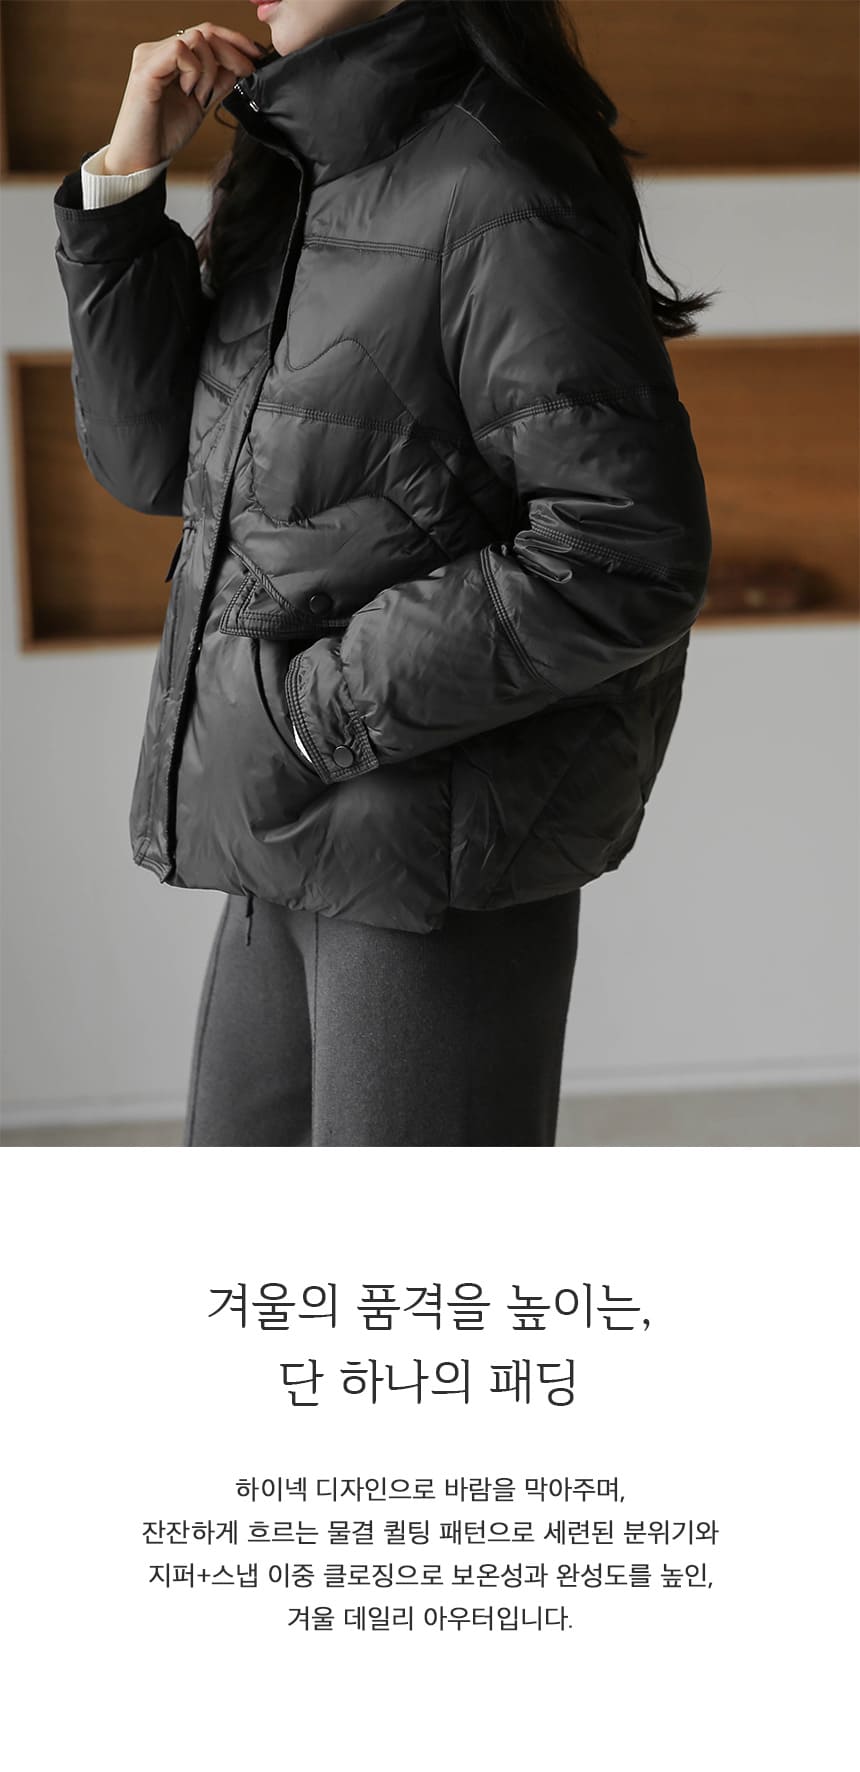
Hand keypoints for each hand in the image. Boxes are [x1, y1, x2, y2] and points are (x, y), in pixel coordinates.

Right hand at [103, 22, 264, 173]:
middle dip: (232, 52)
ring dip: (210, 70)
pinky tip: (188, 92)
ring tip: (201, 96)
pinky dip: (193, 72)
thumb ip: (217, 83)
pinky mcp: (145, 69)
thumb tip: (239, 66)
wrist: (142, 159)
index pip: (206, 34)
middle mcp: (157, 51)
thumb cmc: (164, 134)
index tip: (255, 56)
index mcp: (169, 57)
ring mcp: (150, 56)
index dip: (234, 41)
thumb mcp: (201, 104)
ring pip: (196, 39)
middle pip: (205, 31)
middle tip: (246, 72)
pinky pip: (180, 51)